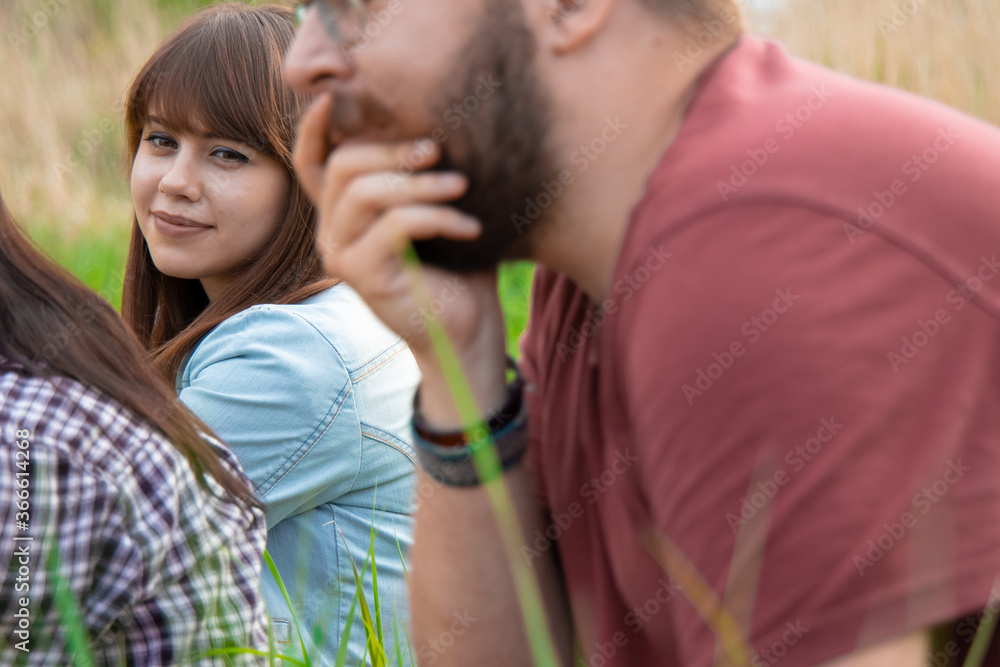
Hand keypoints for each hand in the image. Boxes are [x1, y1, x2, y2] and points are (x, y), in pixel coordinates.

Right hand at [292, 94, 507, 424]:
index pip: (313, 164)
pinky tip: (469, 228)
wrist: (467, 332)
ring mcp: (340, 254)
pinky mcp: (359, 275)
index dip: (313, 129)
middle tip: (438, 150)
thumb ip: (423, 172)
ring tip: (462, 186)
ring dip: (420, 184)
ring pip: (365, 194)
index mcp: (347, 212)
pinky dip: (437, 218)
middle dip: (392, 151)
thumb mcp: (442, 209)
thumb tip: (436, 124)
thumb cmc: (460, 268)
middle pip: (343, 166)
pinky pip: (394, 226)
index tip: (331, 98)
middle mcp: (333, 231)